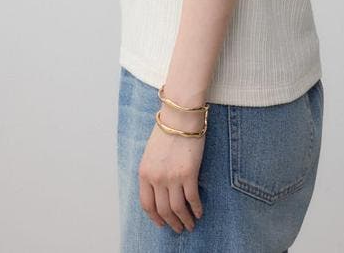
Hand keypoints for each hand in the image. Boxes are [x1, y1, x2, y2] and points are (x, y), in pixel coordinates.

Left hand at [138, 107, 205, 233]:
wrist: (180, 115)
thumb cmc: (167, 130)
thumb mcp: (151, 153)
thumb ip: (152, 172)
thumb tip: (159, 191)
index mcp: (144, 173)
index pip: (147, 204)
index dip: (154, 217)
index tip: (161, 223)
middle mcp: (156, 178)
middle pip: (163, 210)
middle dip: (171, 223)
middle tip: (178, 228)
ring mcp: (172, 177)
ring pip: (178, 209)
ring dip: (185, 220)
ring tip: (190, 224)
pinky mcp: (189, 173)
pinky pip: (192, 199)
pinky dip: (196, 209)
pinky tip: (199, 212)